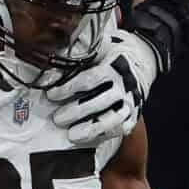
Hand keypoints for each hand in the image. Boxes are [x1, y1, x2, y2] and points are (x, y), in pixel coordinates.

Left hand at [50, 30, 157, 150]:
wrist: (139, 64)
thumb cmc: (109, 58)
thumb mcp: (97, 50)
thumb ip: (77, 57)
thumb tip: (49, 72)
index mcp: (112, 67)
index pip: (89, 79)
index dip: (68, 88)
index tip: (51, 95)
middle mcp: (123, 86)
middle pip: (98, 102)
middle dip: (76, 111)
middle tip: (57, 119)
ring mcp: (129, 103)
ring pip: (112, 120)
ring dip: (91, 129)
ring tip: (72, 135)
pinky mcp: (133, 116)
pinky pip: (120, 130)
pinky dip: (103, 136)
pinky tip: (87, 139)